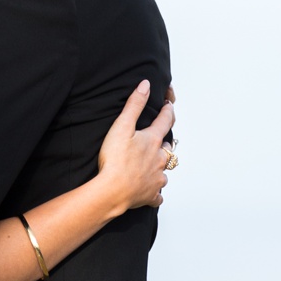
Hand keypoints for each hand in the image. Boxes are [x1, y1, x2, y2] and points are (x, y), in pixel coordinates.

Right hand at [96, 81, 175, 215]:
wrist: (112, 191)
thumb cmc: (115, 159)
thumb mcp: (122, 126)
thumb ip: (134, 105)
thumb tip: (146, 85)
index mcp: (153, 141)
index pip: (165, 120)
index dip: (167, 110)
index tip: (168, 103)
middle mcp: (159, 160)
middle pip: (168, 148)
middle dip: (164, 142)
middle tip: (159, 139)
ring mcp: (156, 178)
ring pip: (164, 171)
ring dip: (160, 167)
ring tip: (153, 166)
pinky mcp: (150, 195)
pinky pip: (157, 194)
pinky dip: (155, 191)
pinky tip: (151, 190)